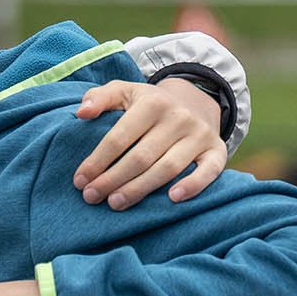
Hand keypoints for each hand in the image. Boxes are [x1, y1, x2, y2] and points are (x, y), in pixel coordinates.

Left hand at [73, 79, 226, 208]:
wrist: (195, 103)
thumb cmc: (148, 105)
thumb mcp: (124, 92)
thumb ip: (100, 97)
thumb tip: (82, 112)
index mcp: (152, 103)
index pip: (119, 137)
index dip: (97, 161)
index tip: (79, 181)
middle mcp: (178, 118)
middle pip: (141, 157)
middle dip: (113, 180)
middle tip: (92, 197)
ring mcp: (199, 135)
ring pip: (168, 168)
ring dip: (140, 189)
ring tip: (116, 204)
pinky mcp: (216, 151)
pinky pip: (209, 170)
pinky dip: (193, 185)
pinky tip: (172, 199)